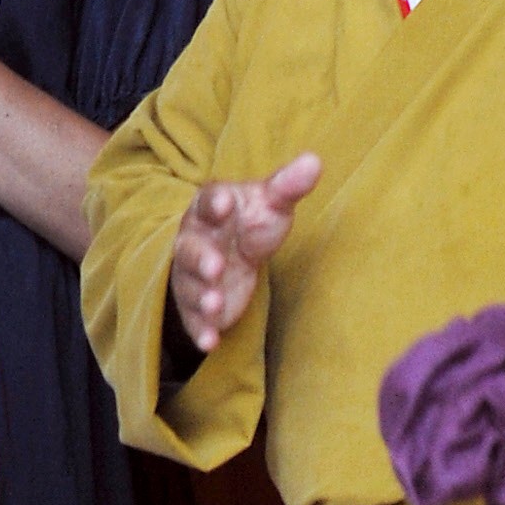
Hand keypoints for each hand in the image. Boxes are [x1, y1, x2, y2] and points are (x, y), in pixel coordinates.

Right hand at [168, 152, 321, 357]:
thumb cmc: (250, 221)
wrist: (231, 252)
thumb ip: (287, 186)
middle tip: (216, 265)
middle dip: (201, 258)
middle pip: (190, 249)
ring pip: (190, 285)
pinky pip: (194, 320)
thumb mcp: (270, 203)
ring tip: (214, 303)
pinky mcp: (198, 306)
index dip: (216, 204)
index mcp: (210, 210)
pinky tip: (211, 342)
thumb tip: (315, 162)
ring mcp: (193, 275)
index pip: (207, 202)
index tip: (227, 204)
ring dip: (201, 295)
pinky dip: (201, 330)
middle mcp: (194, 241)